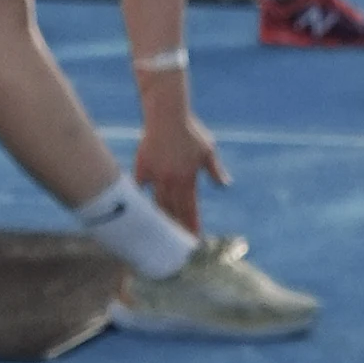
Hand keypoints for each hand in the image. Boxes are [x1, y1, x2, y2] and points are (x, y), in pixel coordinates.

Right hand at [132, 91, 226, 234]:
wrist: (167, 113)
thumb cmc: (190, 130)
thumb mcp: (207, 150)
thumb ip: (214, 170)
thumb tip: (225, 185)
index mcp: (188, 179)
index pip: (190, 210)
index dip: (191, 227)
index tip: (193, 242)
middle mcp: (172, 181)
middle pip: (173, 213)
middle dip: (176, 231)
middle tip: (176, 248)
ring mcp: (155, 176)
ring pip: (156, 205)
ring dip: (160, 221)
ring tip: (159, 238)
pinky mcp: (142, 167)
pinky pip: (139, 189)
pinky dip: (140, 201)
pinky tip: (138, 212)